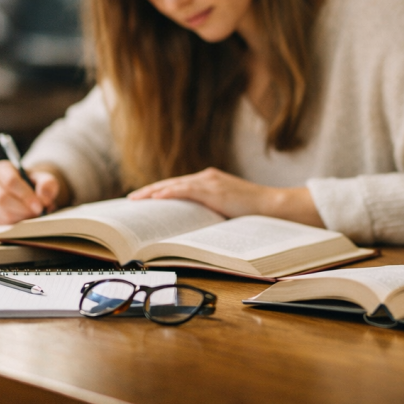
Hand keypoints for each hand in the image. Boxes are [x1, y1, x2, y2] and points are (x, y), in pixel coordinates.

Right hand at [0, 161, 61, 224]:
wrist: (30, 191)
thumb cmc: (35, 183)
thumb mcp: (45, 178)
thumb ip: (47, 184)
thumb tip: (44, 199)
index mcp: (2, 169)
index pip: (10, 181)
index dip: (25, 195)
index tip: (39, 205)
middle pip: (2, 198)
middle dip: (23, 208)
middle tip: (38, 212)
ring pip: (3, 212)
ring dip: (22, 216)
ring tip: (34, 214)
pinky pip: (2, 222)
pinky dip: (17, 223)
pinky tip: (25, 217)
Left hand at [127, 167, 323, 225]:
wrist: (271, 206)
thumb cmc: (252, 212)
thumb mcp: (226, 209)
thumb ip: (209, 211)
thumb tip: (190, 226)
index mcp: (209, 180)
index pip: (178, 186)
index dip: (159, 191)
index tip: (144, 199)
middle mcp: (207, 177)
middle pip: (171, 183)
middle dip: (150, 191)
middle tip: (132, 199)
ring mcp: (209, 181)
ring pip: (174, 185)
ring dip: (154, 192)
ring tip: (137, 199)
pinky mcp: (213, 189)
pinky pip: (185, 190)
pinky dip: (169, 193)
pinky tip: (156, 198)